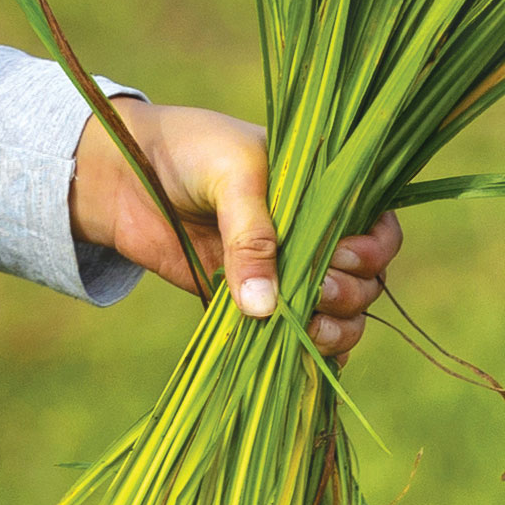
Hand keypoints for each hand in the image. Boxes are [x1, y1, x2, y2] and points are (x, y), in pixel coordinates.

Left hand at [68, 97, 406, 357]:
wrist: (126, 173)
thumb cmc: (189, 151)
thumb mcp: (231, 177)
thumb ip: (252, 237)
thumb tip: (266, 309)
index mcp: (326, 191)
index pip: (379, 229)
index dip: (374, 250)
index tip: (342, 255)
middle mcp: (315, 235)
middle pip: (366, 280)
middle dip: (351, 292)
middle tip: (318, 289)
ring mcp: (287, 272)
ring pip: (341, 314)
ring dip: (337, 328)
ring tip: (309, 327)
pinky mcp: (253, 301)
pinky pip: (296, 334)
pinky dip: (308, 351)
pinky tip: (301, 353)